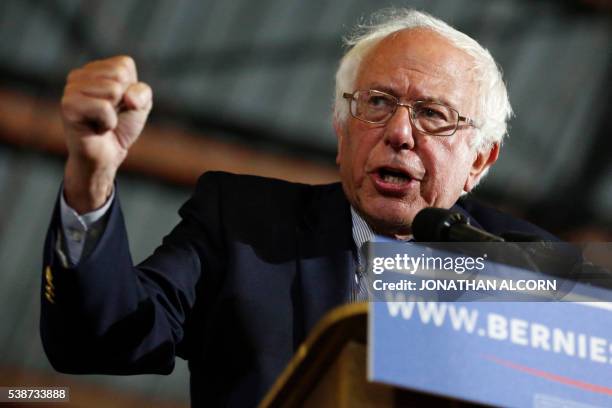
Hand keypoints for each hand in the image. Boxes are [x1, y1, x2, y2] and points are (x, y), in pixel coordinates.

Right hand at [61, 55, 151, 212]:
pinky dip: (108, 122)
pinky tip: (97, 128)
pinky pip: (103, 108)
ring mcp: (70, 89)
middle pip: (119, 75)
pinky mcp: (68, 105)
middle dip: (123, 100)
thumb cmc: (121, 127)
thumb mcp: (141, 105)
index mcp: (96, 69)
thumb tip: (128, 97)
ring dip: (115, 112)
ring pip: (112, 90)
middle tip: (110, 114)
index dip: (131, 89)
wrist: (107, 155)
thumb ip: (142, 92)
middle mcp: (79, 74)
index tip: (120, 104)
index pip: (124, 65)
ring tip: (102, 120)